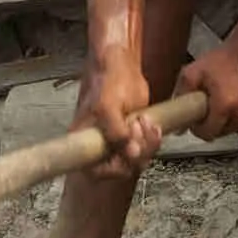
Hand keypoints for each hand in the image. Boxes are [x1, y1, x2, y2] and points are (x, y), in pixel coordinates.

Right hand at [75, 54, 156, 179]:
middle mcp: (100, 145)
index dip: (112, 169)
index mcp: (85, 140)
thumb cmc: (108, 82)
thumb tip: (130, 154)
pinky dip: (153, 140)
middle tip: (138, 127)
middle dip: (136, 151)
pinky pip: (145, 149)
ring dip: (147, 144)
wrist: (122, 66)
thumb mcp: (108, 105)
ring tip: (144, 120)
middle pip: (121, 168)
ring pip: (136, 160)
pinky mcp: (133, 136)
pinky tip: (152, 125)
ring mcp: (118, 142)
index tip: (125, 154)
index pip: (96, 171)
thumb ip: (115, 131)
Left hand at [178, 40, 237, 139]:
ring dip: (228, 120)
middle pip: (220, 133)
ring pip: (234, 130)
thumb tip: (176, 118)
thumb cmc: (227, 58)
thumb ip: (181, 96)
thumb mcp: (194, 72)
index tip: (197, 119)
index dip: (198, 127)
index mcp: (225, 105)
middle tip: (211, 104)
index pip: (207, 134)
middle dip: (213, 122)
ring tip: (226, 99)